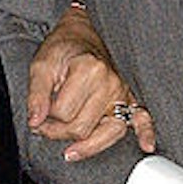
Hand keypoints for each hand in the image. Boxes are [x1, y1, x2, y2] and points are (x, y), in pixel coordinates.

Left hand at [27, 5, 156, 160]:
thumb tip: (35, 121)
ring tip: (71, 151)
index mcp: (89, 71)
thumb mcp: (42, 65)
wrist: (85, 32)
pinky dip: (146, 132)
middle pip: (83, 128)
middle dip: (60, 132)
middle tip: (48, 125)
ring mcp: (124, 92)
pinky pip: (143, 118)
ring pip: (109, 133)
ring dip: (87, 146)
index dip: (46, 119)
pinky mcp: (131, 98)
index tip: (39, 114)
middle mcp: (111, 83)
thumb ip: (36, 95)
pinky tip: (147, 145)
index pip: (64, 114)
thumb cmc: (64, 48)